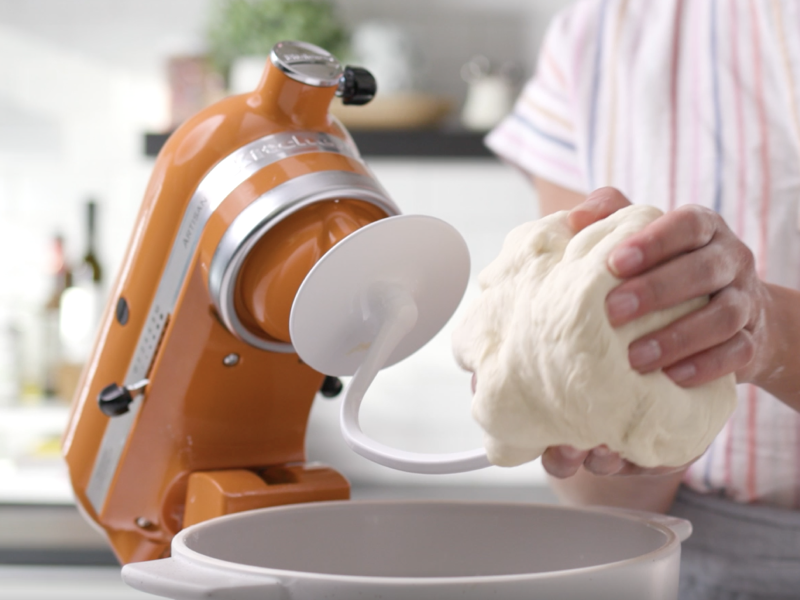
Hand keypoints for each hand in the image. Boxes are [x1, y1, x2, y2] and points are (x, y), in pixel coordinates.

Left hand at [543, 186, 772, 477]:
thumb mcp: (642, 238)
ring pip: (724, 315)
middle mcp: (731, 259)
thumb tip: (575, 218)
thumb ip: (611, 215)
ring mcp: (746, 302)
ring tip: (634, 356)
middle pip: (705, 269)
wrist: (732, 317)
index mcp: (704, 228)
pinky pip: (736, 352)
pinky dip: (704, 365)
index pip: (688, 225)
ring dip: (677, 337)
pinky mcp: (752, 342)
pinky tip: (669, 377)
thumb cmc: (665, 269)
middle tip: (612, 311)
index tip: (614, 262)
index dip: (654, 242)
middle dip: (657, 290)